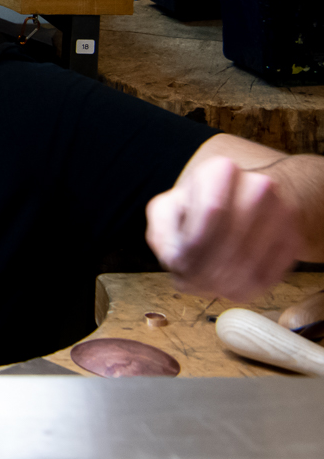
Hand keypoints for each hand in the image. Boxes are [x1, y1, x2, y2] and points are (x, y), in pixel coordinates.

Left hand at [146, 154, 303, 301]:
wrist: (245, 201)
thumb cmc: (195, 210)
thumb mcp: (168, 211)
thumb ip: (163, 232)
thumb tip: (177, 260)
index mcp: (220, 170)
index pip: (212, 211)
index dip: (193, 244)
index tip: (177, 265)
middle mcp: (258, 185)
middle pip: (232, 242)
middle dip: (205, 271)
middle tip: (189, 282)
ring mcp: (283, 211)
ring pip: (251, 264)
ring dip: (224, 284)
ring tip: (206, 286)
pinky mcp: (295, 238)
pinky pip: (270, 274)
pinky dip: (246, 288)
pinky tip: (228, 286)